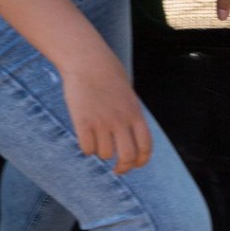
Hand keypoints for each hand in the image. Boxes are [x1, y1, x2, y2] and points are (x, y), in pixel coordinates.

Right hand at [60, 47, 151, 174]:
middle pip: (127, 157)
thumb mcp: (128, 96)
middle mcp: (121, 121)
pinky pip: (87, 148)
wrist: (88, 61)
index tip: (134, 165)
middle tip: (116, 169)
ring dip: (101, 152)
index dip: (141, 161)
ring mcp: (102, 122)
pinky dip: (86, 148)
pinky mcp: (83, 122)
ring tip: (97, 140)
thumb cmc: (108, 75)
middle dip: (123, 167)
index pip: (146, 147)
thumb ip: (130, 116)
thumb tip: (128, 137)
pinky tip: (85, 139)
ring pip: (105, 154)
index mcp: (136, 114)